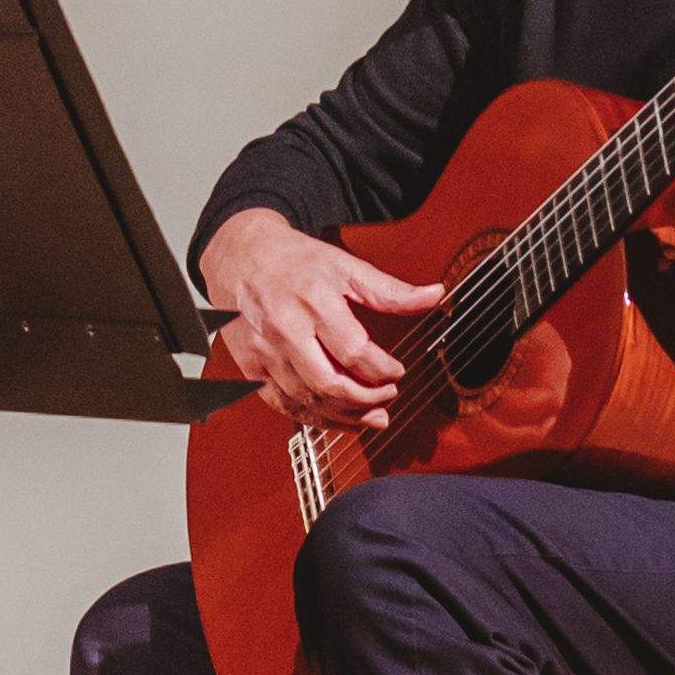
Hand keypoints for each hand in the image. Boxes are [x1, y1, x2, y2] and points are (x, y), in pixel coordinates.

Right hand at [199, 207, 447, 426]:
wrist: (240, 256)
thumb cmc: (295, 261)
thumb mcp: (345, 266)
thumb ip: (389, 290)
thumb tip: (435, 295)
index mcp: (314, 301)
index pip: (354, 350)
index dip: (382, 370)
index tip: (397, 372)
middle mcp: (286, 329)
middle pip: (329, 382)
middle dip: (366, 399)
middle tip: (388, 397)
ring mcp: (265, 351)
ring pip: (307, 400)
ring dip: (345, 416)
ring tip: (370, 415)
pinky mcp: (251, 366)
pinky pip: (283, 405)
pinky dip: (314, 418)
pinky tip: (336, 418)